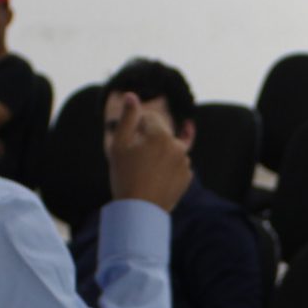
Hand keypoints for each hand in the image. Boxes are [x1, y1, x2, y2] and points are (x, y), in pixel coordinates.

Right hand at [104, 91, 190, 211]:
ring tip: (144, 172)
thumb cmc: (124, 177)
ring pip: (170, 149)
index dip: (136, 128)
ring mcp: (185, 162)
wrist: (139, 212)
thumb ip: (127, 117)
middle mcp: (177, 146)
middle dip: (148, 140)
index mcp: (160, 135)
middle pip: (161, 133)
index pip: (149, 118)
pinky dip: (167, 168)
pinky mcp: (187, 177)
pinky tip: (154, 180)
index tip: (129, 145)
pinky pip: (176, 165)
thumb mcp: (119, 145)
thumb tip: (131, 95)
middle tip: (135, 161)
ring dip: (159, 153)